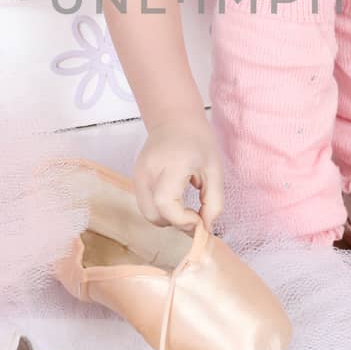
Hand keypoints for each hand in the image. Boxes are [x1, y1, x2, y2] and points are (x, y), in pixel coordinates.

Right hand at [133, 112, 224, 234]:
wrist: (175, 120)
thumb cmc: (199, 142)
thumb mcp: (215, 171)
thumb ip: (214, 202)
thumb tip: (206, 229)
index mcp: (171, 165)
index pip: (165, 204)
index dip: (182, 220)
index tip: (200, 219)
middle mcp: (149, 171)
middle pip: (153, 214)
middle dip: (175, 223)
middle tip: (194, 215)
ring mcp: (138, 174)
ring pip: (148, 213)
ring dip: (167, 218)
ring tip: (184, 207)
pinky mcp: (135, 178)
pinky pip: (145, 204)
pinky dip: (160, 210)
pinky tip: (174, 200)